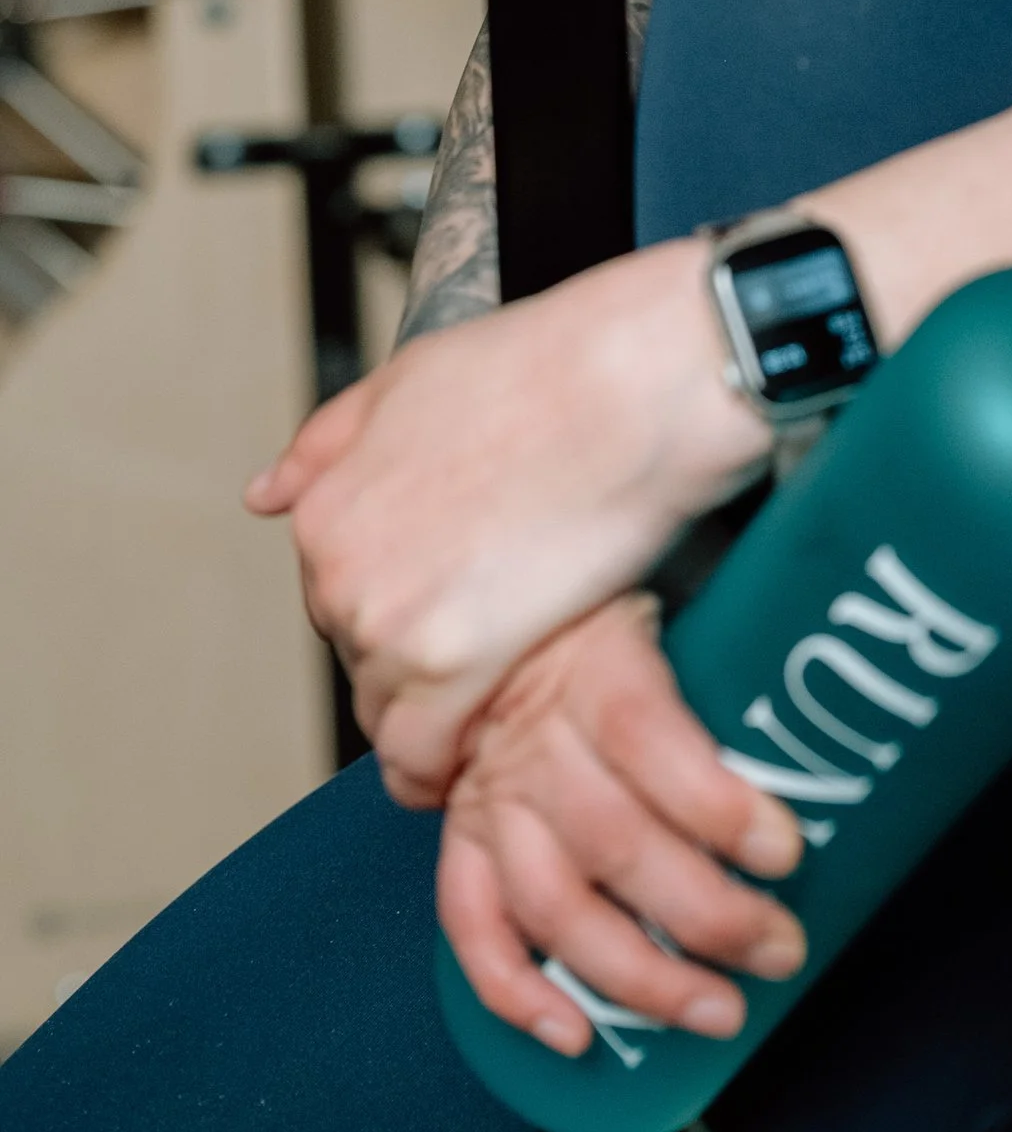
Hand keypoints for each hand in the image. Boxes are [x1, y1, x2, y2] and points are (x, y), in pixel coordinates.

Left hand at [246, 238, 769, 801]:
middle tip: (491, 635)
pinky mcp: (455, 667)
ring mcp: (392, 625)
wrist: (629, 387)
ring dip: (433, 710)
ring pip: (388, 709)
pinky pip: (424, 752)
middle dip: (416, 654)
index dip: (402, 598)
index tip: (450, 598)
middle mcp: (340, 574)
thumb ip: (328, 444)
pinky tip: (482, 747)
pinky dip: (446, 762)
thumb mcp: (409, 379)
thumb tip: (263, 494)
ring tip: (498, 687)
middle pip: (362, 655)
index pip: (337, 594)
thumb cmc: (541, 370)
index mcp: (325, 509)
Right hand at [437, 595, 807, 1054]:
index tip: (787, 851)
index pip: (651, 738)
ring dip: (636, 975)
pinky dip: (515, 991)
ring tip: (716, 1013)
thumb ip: (732, 625)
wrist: (485, 611)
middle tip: (781, 950)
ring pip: (554, 904)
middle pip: (614, 841)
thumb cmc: (604, 606)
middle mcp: (535, 741)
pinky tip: (575, 1033)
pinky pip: (473, 927)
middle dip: (706, 914)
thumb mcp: (668, 581)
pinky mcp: (463, 841)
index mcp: (593, 665)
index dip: (716, 803)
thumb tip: (831, 637)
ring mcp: (491, 798)